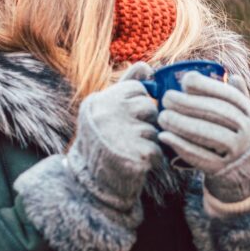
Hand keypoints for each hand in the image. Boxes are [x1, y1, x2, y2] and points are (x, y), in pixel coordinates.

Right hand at [68, 62, 161, 211]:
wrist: (91, 185)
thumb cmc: (103, 143)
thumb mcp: (107, 110)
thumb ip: (126, 86)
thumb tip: (146, 65)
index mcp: (99, 101)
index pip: (137, 88)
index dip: (138, 104)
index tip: (126, 119)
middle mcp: (106, 114)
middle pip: (149, 107)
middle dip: (146, 123)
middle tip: (129, 137)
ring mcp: (120, 134)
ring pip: (154, 128)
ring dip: (149, 141)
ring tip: (130, 150)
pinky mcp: (135, 155)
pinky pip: (158, 149)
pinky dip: (153, 158)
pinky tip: (136, 163)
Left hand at [158, 73, 249, 202]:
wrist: (248, 174)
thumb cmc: (239, 137)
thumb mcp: (244, 118)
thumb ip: (237, 97)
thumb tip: (232, 75)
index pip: (229, 96)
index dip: (206, 86)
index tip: (185, 81)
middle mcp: (248, 132)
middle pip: (216, 113)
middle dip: (188, 104)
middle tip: (166, 98)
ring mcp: (237, 152)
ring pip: (208, 134)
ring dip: (182, 124)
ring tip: (162, 117)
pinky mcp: (222, 170)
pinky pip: (200, 157)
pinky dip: (180, 146)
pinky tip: (165, 137)